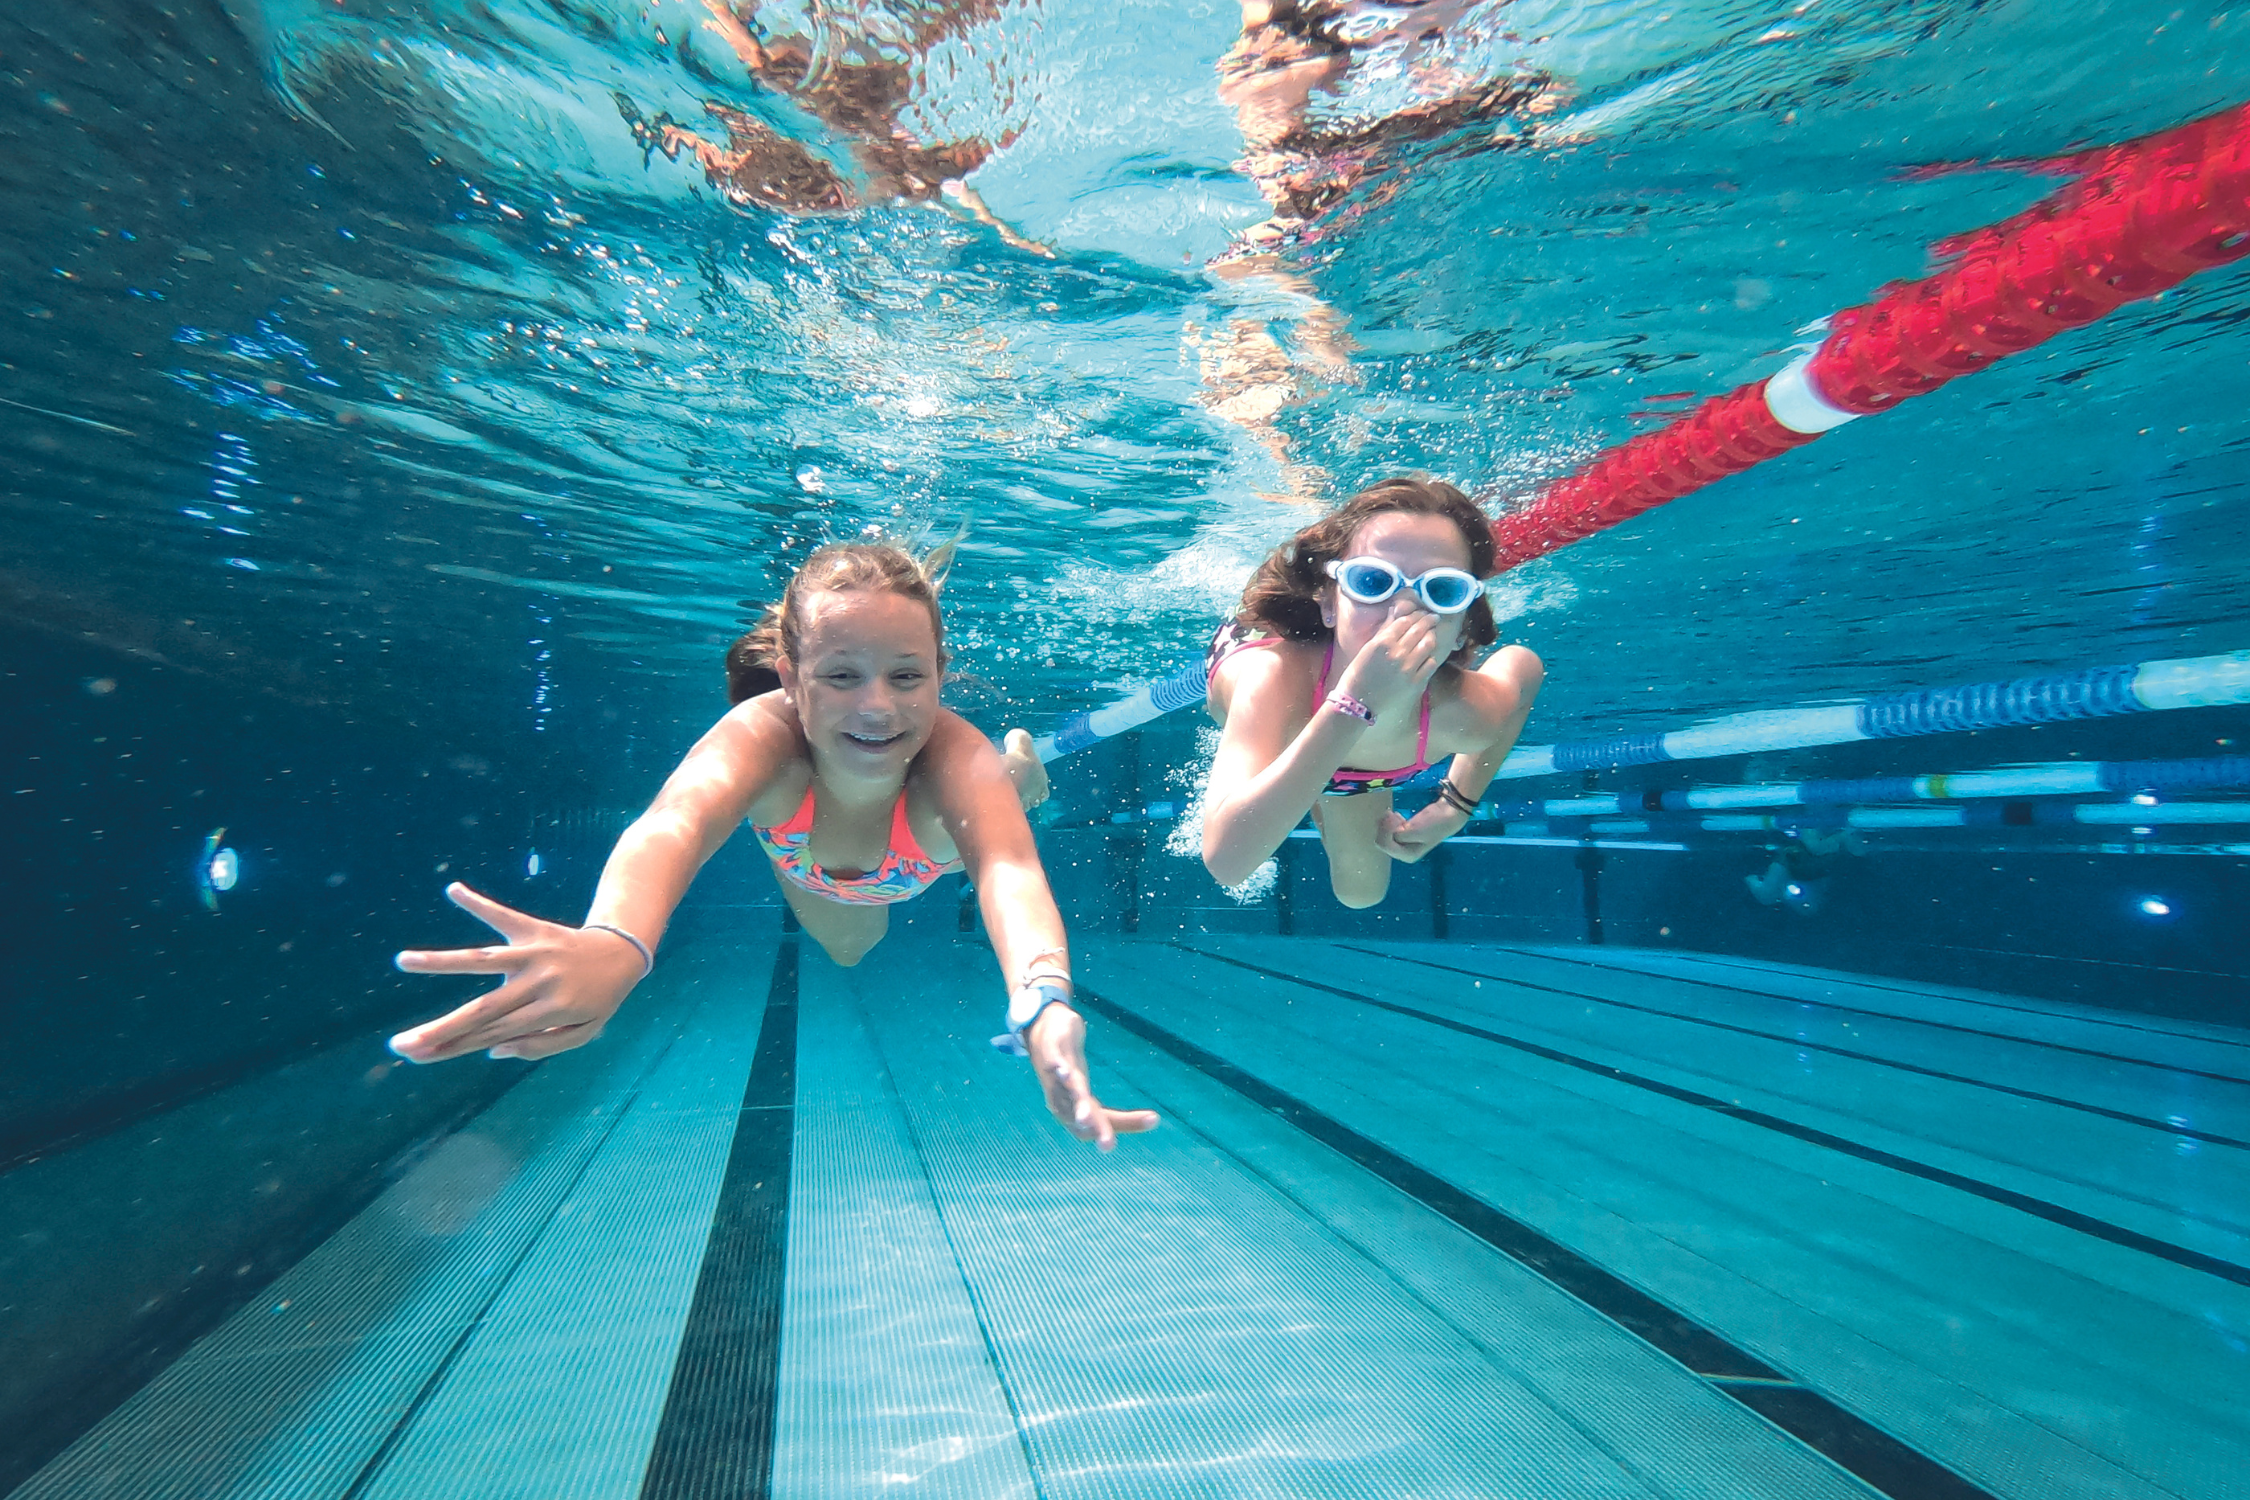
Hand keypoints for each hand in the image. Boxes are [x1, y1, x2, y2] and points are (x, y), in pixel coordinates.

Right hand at [389, 883, 646, 1062]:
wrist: (624, 951)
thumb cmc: (598, 999)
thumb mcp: (584, 1033)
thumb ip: (540, 1046)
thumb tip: (491, 1051)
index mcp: (550, 1011)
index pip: (492, 1035)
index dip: (454, 1047)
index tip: (416, 1055)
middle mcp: (539, 983)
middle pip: (481, 1010)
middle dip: (440, 1029)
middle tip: (398, 1043)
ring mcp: (534, 953)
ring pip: (482, 960)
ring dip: (440, 961)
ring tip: (403, 959)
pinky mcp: (533, 928)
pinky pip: (503, 915)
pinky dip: (478, 903)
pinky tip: (454, 890)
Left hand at [1024, 1003, 1159, 1150]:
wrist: (1040, 1032)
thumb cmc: (1069, 1070)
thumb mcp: (1093, 1094)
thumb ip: (1115, 1112)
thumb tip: (1156, 1122)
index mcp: (1072, 1111)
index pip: (1096, 1125)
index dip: (1119, 1127)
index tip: (1152, 1121)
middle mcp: (1062, 1097)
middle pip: (1079, 1115)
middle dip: (1094, 1128)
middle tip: (1109, 1144)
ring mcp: (1054, 1073)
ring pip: (1067, 1090)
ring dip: (1076, 1103)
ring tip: (1084, 1118)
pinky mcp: (1051, 1049)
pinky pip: (1053, 1059)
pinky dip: (1057, 1067)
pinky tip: (1063, 1070)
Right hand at [1335, 613, 1442, 720]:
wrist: (1357, 704)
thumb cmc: (1358, 675)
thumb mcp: (1367, 648)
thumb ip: (1384, 630)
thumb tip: (1396, 612)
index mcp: (1382, 643)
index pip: (1404, 621)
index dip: (1414, 614)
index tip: (1419, 612)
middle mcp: (1397, 653)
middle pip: (1418, 629)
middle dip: (1427, 620)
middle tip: (1432, 617)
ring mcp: (1408, 669)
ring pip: (1428, 644)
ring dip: (1431, 635)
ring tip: (1432, 632)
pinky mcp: (1416, 683)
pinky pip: (1431, 663)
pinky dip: (1431, 656)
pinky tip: (1429, 654)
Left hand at [1375, 800, 1469, 863]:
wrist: (1448, 813)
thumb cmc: (1434, 823)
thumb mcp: (1415, 830)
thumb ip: (1399, 835)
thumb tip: (1388, 831)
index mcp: (1407, 856)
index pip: (1385, 845)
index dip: (1386, 829)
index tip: (1395, 815)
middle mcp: (1403, 853)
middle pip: (1381, 840)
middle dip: (1385, 826)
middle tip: (1394, 814)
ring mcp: (1402, 844)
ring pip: (1382, 834)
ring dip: (1386, 823)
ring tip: (1396, 815)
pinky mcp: (1403, 834)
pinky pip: (1387, 830)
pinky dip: (1389, 821)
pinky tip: (1397, 816)